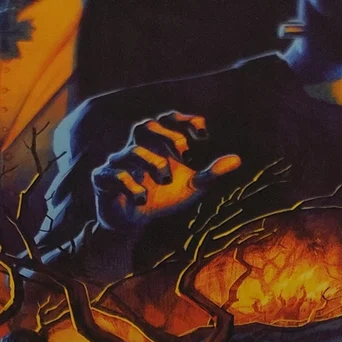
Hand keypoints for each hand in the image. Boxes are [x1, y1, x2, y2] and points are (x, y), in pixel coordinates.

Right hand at [91, 112, 241, 232]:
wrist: (131, 222)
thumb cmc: (161, 197)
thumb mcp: (190, 187)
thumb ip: (209, 174)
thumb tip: (237, 160)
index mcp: (156, 143)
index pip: (167, 120)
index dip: (184, 121)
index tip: (203, 134)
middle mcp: (136, 147)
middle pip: (147, 127)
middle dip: (167, 137)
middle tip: (185, 154)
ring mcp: (118, 162)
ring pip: (132, 151)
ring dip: (152, 163)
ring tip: (166, 181)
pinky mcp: (103, 180)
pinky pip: (115, 175)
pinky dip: (131, 185)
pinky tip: (142, 199)